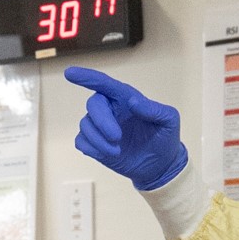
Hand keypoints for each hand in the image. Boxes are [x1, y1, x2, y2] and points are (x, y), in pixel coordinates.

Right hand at [67, 67, 187, 190]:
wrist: (159, 166)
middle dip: (102, 121)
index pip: (104, 83)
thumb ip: (154, 109)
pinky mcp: (95, 144)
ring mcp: (100, 127)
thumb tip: (133, 102)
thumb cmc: (164, 138)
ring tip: (117, 151)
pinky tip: (108, 154)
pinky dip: (92, 148)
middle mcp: (110, 109)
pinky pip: (81, 141)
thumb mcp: (169, 121)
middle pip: (93, 105)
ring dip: (99, 140)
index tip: (70, 73)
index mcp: (125, 98)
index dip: (87, 77)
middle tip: (117, 137)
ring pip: (85, 125)